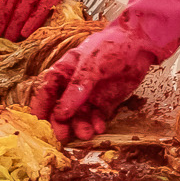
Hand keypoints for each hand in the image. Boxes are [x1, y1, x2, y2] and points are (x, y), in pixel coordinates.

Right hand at [28, 24, 160, 140]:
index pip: (48, 91)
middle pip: (62, 109)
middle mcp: (75, 86)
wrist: (140, 45)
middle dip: (61, 123)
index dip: (41, 107)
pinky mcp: (105, 103)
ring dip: (80, 126)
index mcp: (65, 71)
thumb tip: (60, 113)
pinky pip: (97, 117)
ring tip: (87, 134)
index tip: (39, 124)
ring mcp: (90, 96)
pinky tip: (100, 128)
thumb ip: (77, 88)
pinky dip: (97, 124)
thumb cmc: (111, 46)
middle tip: (63, 136)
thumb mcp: (91, 64)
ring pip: (80, 116)